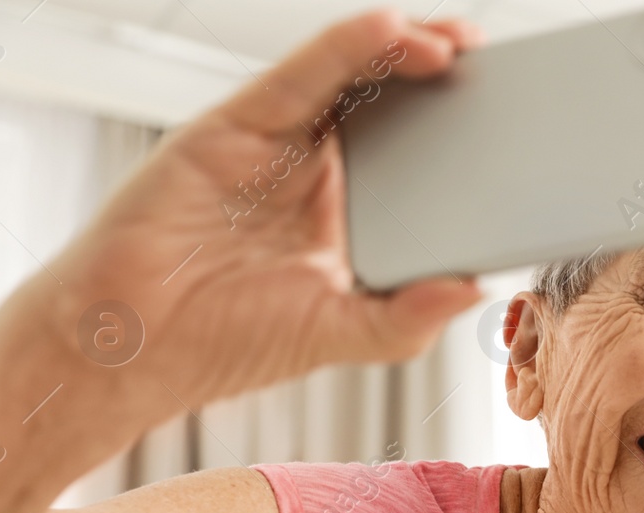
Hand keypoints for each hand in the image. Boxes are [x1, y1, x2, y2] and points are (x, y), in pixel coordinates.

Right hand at [35, 9, 483, 405]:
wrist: (133, 349)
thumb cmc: (224, 342)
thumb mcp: (341, 334)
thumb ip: (408, 315)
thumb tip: (476, 288)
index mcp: (344, 213)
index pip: (413, 154)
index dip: (457, 130)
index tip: (510, 120)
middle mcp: (312, 170)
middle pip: (388, 102)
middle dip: (442, 75)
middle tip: (495, 63)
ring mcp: (274, 144)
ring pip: (349, 75)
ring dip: (405, 48)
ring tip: (456, 45)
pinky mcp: (234, 126)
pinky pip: (301, 74)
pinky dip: (346, 47)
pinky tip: (390, 31)